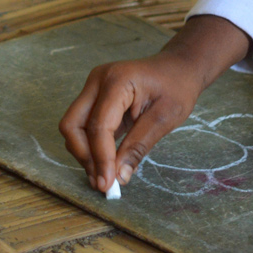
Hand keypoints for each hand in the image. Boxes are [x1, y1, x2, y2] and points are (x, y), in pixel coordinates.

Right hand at [59, 14, 249, 191]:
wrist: (179, 68)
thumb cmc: (177, 87)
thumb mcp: (165, 118)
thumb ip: (139, 146)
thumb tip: (119, 178)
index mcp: (117, 80)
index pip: (99, 125)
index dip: (101, 158)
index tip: (108, 185)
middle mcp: (98, 81)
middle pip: (73, 125)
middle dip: (85, 156)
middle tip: (103, 182)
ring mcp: (93, 88)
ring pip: (74, 127)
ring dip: (86, 154)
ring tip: (105, 177)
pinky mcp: (95, 98)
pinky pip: (84, 126)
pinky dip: (91, 147)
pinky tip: (105, 165)